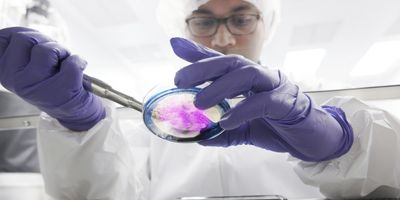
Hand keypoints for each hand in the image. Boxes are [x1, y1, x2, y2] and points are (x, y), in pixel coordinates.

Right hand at [0, 27, 104, 130]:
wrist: (72, 108)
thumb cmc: (51, 80)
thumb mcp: (27, 62)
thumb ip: (21, 45)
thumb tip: (22, 34)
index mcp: (3, 71)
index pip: (6, 37)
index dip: (27, 38)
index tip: (34, 51)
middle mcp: (15, 80)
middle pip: (26, 38)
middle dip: (44, 42)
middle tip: (52, 58)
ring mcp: (37, 87)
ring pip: (47, 50)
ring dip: (60, 51)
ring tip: (61, 64)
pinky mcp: (61, 90)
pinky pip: (72, 63)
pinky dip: (78, 62)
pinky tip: (76, 70)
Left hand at [170, 37, 352, 160]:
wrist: (312, 139)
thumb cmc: (278, 127)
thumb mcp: (244, 129)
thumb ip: (222, 131)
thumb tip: (198, 136)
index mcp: (248, 81)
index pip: (222, 63)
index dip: (198, 54)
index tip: (175, 46)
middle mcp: (261, 77)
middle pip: (231, 63)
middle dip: (203, 68)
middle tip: (179, 79)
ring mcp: (275, 86)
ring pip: (247, 74)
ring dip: (220, 86)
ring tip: (200, 102)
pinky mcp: (287, 103)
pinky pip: (264, 101)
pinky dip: (243, 110)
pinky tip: (227, 121)